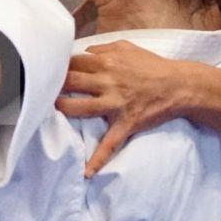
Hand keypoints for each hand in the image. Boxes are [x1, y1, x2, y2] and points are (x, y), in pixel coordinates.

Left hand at [55, 41, 189, 175]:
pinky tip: (86, 173)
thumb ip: (102, 49)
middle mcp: (108, 82)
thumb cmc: (153, 66)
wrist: (180, 85)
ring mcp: (115, 104)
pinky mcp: (125, 123)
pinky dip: (98, 159)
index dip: (58, 66)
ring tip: (50, 112)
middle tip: (41, 89)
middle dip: (53, 85)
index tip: (48, 71)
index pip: (73, 62)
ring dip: (63, 109)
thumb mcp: (127, 47)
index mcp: (107, 62)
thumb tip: (83, 53)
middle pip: (70, 82)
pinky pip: (110, 144)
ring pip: (80, 108)